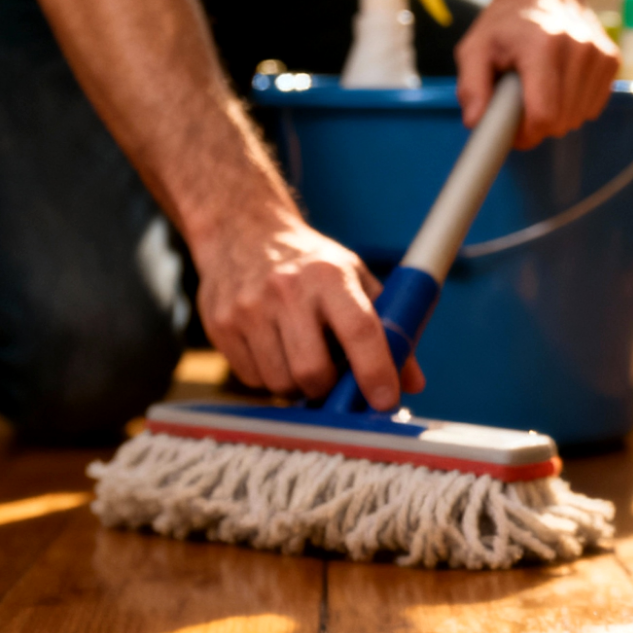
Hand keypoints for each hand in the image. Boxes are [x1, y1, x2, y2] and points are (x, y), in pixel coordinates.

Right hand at [194, 217, 424, 409]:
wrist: (241, 231)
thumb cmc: (311, 264)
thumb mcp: (356, 279)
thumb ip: (389, 329)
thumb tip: (413, 383)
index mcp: (330, 276)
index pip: (359, 331)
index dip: (376, 372)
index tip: (386, 401)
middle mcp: (286, 290)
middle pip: (312, 371)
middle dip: (329, 390)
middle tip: (335, 381)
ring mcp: (247, 308)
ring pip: (280, 382)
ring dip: (299, 386)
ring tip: (304, 360)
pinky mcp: (220, 325)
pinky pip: (251, 379)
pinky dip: (270, 377)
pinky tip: (275, 350)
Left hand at [455, 0, 619, 149]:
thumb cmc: (508, 23)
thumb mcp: (475, 48)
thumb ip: (471, 87)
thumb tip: (475, 123)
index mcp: (542, 46)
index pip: (545, 114)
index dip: (527, 134)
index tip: (514, 132)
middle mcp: (578, 49)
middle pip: (563, 121)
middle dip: (540, 125)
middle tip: (522, 107)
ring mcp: (600, 54)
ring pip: (580, 117)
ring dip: (558, 115)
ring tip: (540, 89)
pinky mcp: (612, 60)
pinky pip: (593, 106)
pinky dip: (575, 105)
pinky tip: (560, 83)